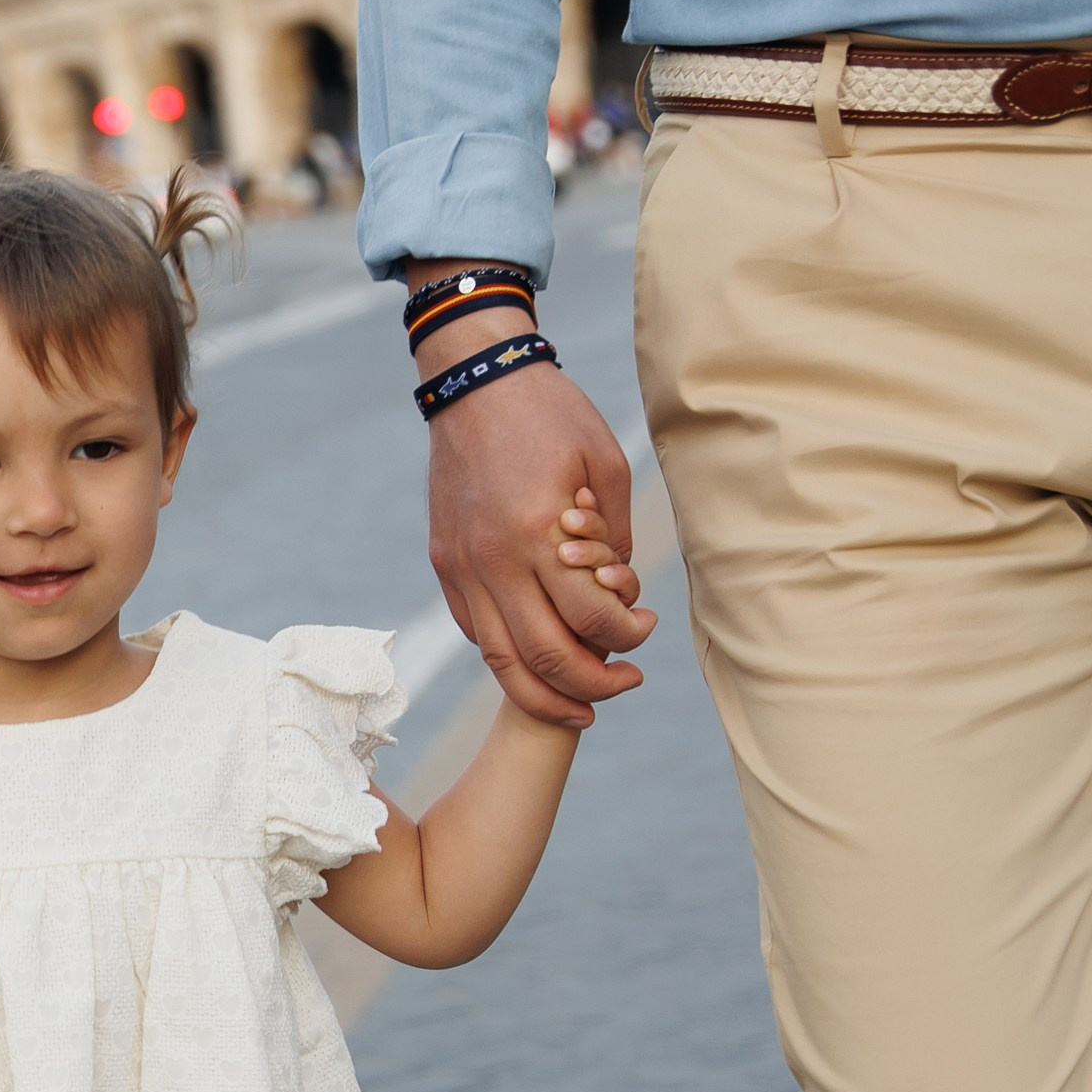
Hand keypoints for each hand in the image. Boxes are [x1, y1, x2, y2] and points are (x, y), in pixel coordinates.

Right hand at [422, 343, 654, 729]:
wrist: (476, 384)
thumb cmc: (551, 416)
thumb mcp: (607, 464)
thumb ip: (615, 539)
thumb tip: (618, 597)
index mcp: (539, 531)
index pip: (590, 618)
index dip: (627, 636)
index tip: (645, 627)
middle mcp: (494, 560)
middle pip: (544, 657)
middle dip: (593, 685)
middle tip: (626, 681)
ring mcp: (463, 567)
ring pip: (500, 661)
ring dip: (544, 696)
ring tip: (581, 706)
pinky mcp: (446, 566)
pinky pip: (477, 632)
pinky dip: (509, 658)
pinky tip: (538, 659)